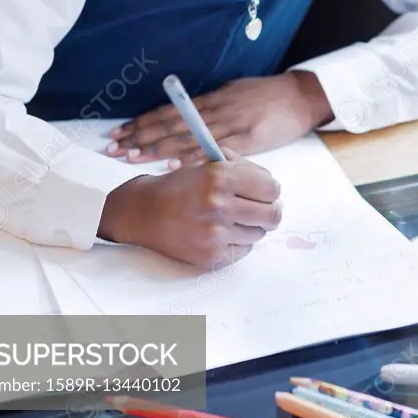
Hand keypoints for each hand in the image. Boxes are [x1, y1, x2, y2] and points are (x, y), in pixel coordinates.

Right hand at [98, 148, 282, 267]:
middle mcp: (219, 205)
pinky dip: (238, 242)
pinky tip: (221, 232)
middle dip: (268, 210)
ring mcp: (215, 233)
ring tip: (232, 219)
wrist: (144, 212)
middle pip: (273, 214)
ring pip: (259, 233)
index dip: (269, 189)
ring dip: (251, 226)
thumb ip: (242, 166)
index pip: (272, 188)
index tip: (262, 191)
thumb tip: (271, 182)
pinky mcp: (211, 256)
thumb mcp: (208, 162)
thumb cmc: (180, 184)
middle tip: (257, 208)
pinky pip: (244, 250)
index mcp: (220, 176)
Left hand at [104, 72, 332, 164]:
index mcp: (212, 100)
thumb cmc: (268, 96)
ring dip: (156, 148)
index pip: (169, 112)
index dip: (144, 122)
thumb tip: (187, 118)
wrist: (300, 97)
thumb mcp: (235, 93)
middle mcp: (215, 111)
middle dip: (140, 137)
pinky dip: (192, 158)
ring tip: (131, 156)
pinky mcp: (247, 140)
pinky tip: (173, 164)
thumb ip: (212, 106)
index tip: (121, 132)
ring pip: (186, 137)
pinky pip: (215, 151)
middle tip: (114, 147)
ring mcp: (230, 125)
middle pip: (170, 124)